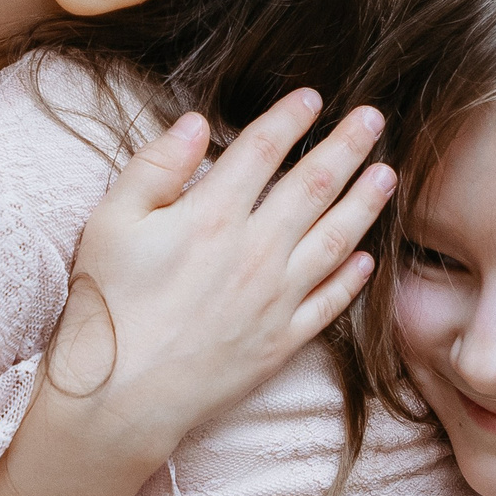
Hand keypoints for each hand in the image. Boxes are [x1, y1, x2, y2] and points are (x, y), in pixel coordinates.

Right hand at [29, 91, 393, 487]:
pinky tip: (367, 260)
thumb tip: (197, 123)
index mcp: (211, 215)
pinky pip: (329, 303)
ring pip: (335, 239)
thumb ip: (155, 167)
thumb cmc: (107, 306)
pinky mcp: (281, 342)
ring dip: (365, 203)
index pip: (262, 150)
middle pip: (314, 185)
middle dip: (347, 145)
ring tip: (388, 174)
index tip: (312, 97)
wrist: (120, 397)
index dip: (290, 118)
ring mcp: (275, 298)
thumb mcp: (111, 222)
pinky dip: (352, 279)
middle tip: (374, 118)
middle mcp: (255, 251)